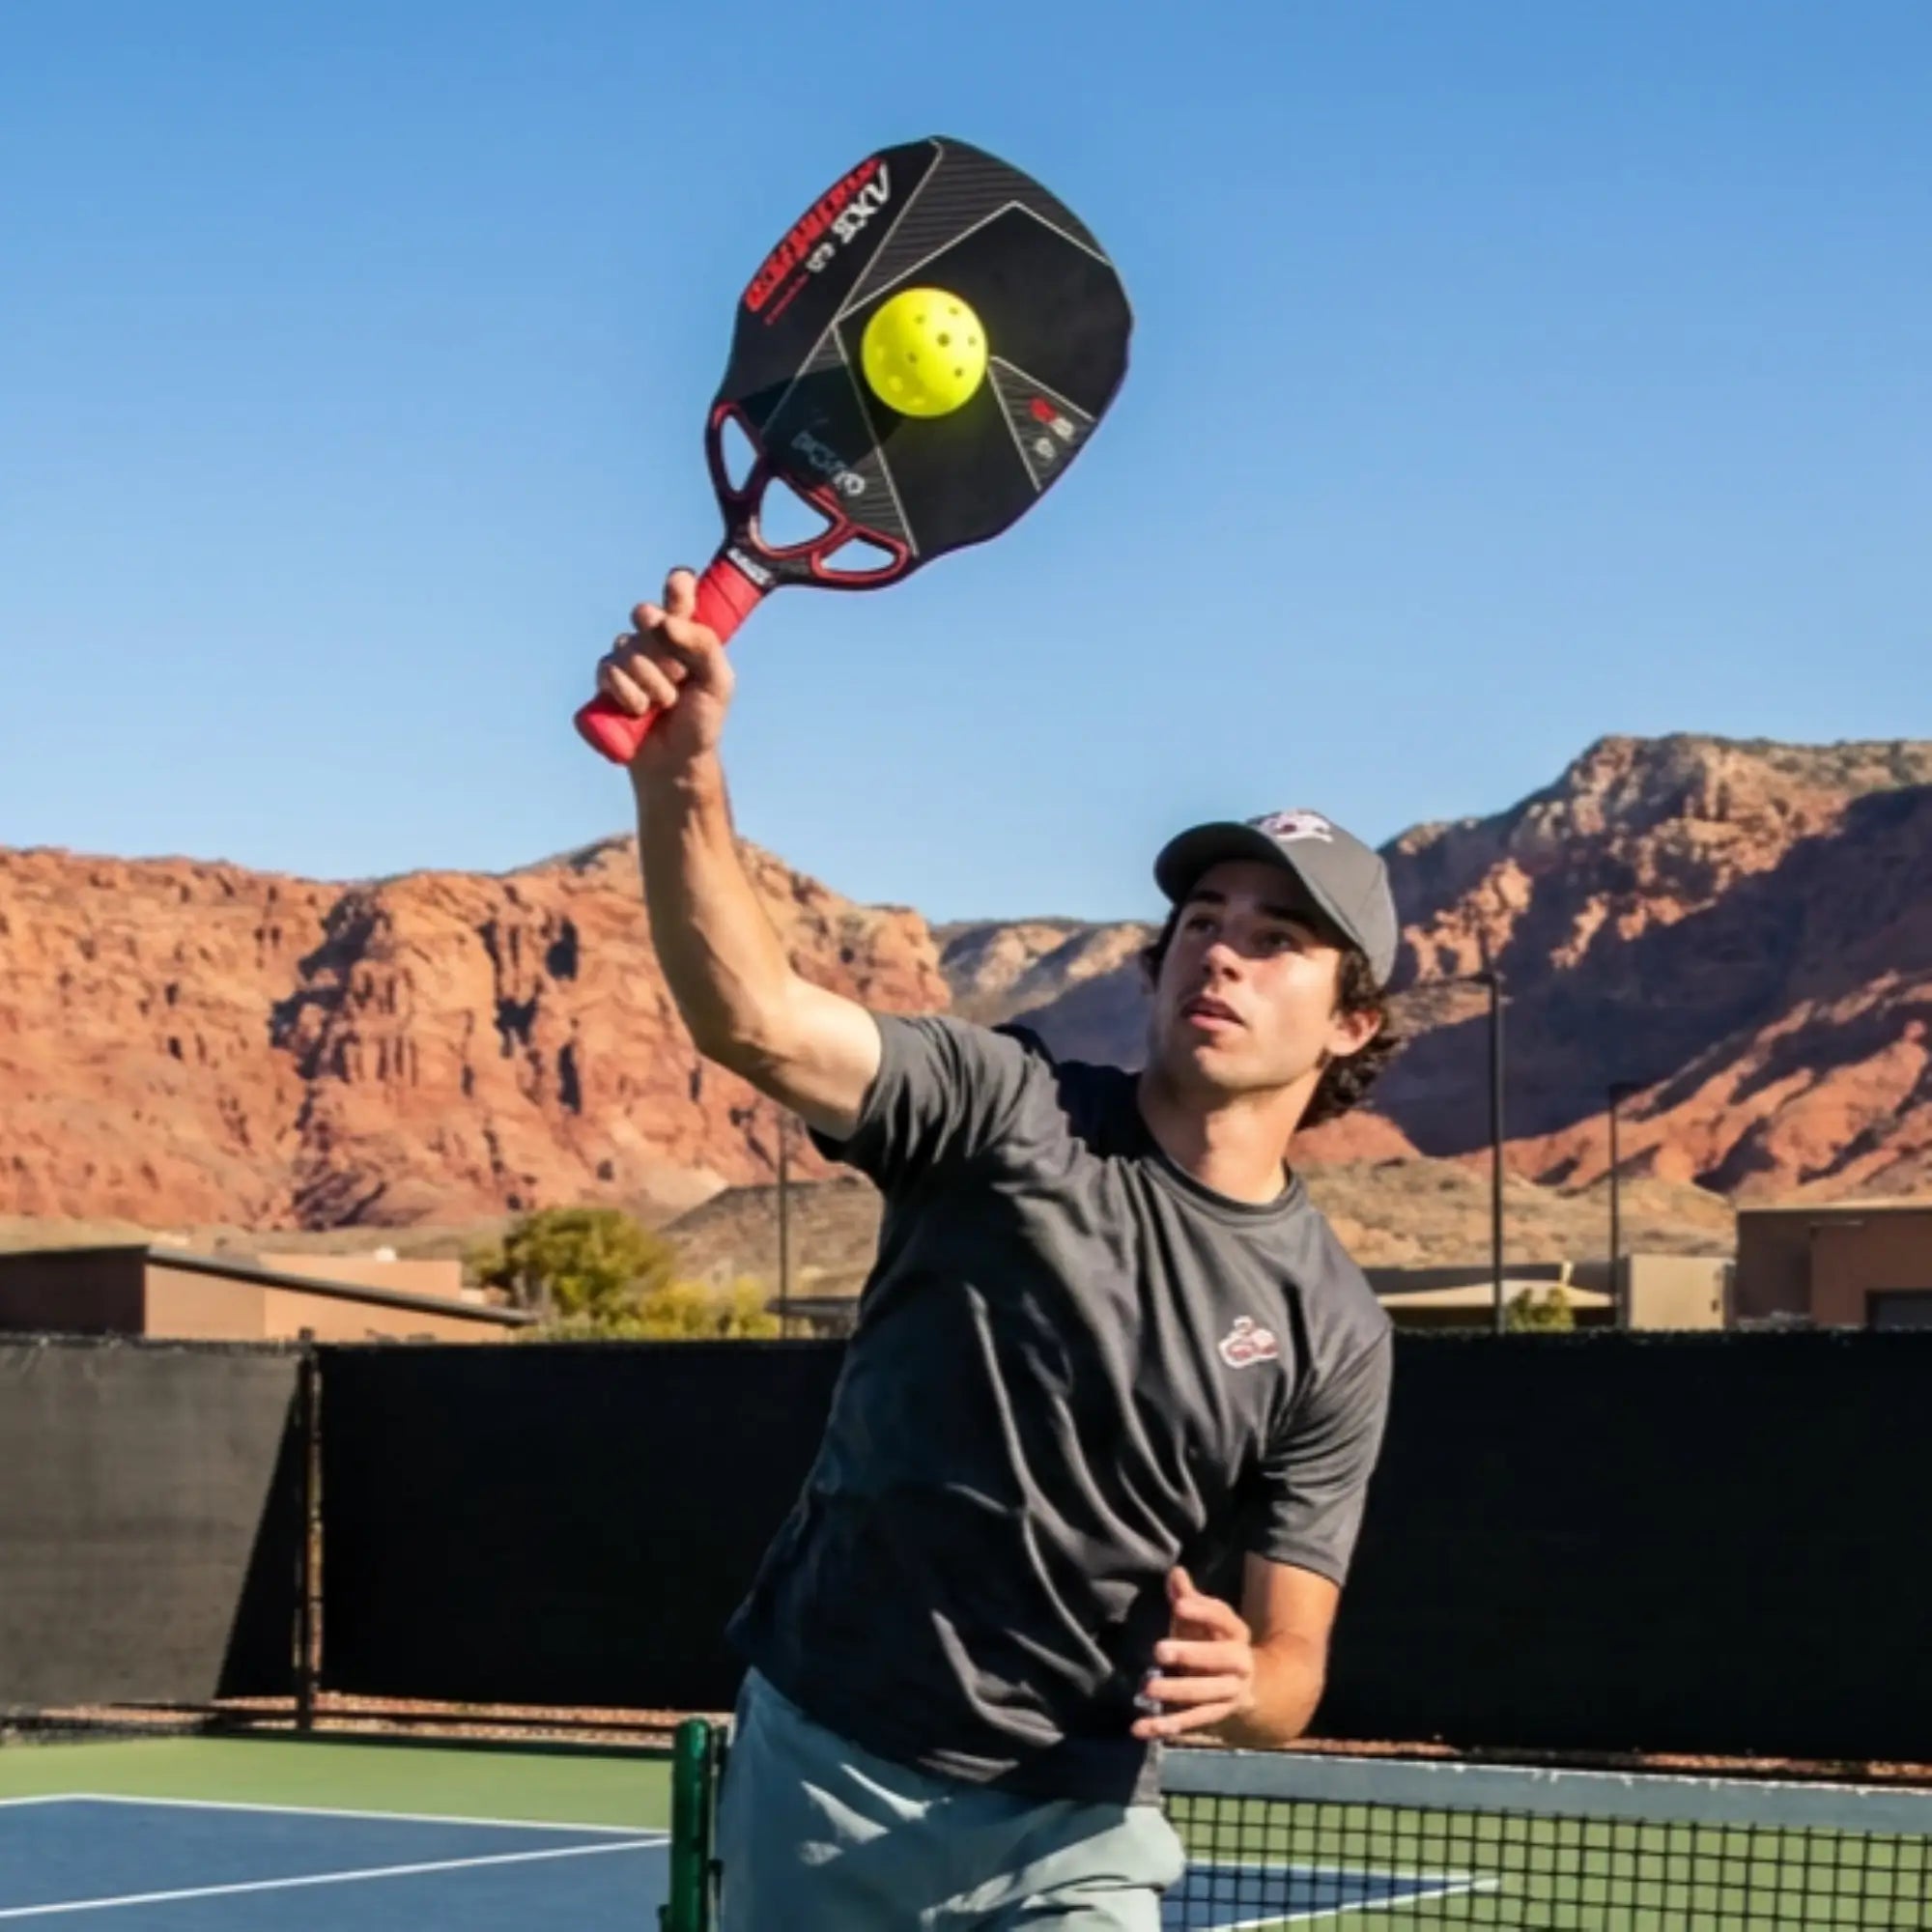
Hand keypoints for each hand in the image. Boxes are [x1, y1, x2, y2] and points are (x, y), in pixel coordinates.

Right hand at [595, 568, 735, 775]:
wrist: (675, 761)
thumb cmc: (701, 720)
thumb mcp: (718, 683)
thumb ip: (704, 645)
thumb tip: (665, 621)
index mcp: (686, 631)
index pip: (680, 592)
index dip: (677, 585)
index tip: (678, 586)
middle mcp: (654, 637)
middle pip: (646, 613)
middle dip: (661, 646)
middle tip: (679, 675)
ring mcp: (628, 655)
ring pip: (629, 649)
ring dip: (652, 683)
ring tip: (664, 705)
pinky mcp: (607, 678)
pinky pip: (609, 671)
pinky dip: (629, 694)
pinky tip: (640, 711)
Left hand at [1131, 1566, 1255, 1741]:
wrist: (1251, 1683)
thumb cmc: (1215, 1641)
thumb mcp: (1205, 1619)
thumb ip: (1188, 1598)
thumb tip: (1175, 1572)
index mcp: (1236, 1632)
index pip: (1223, 1619)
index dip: (1202, 1611)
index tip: (1178, 1605)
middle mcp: (1239, 1663)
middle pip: (1220, 1659)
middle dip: (1191, 1655)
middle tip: (1159, 1650)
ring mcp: (1228, 1693)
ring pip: (1205, 1695)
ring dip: (1176, 1693)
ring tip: (1147, 1689)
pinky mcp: (1213, 1716)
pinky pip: (1190, 1722)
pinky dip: (1164, 1726)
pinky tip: (1139, 1728)